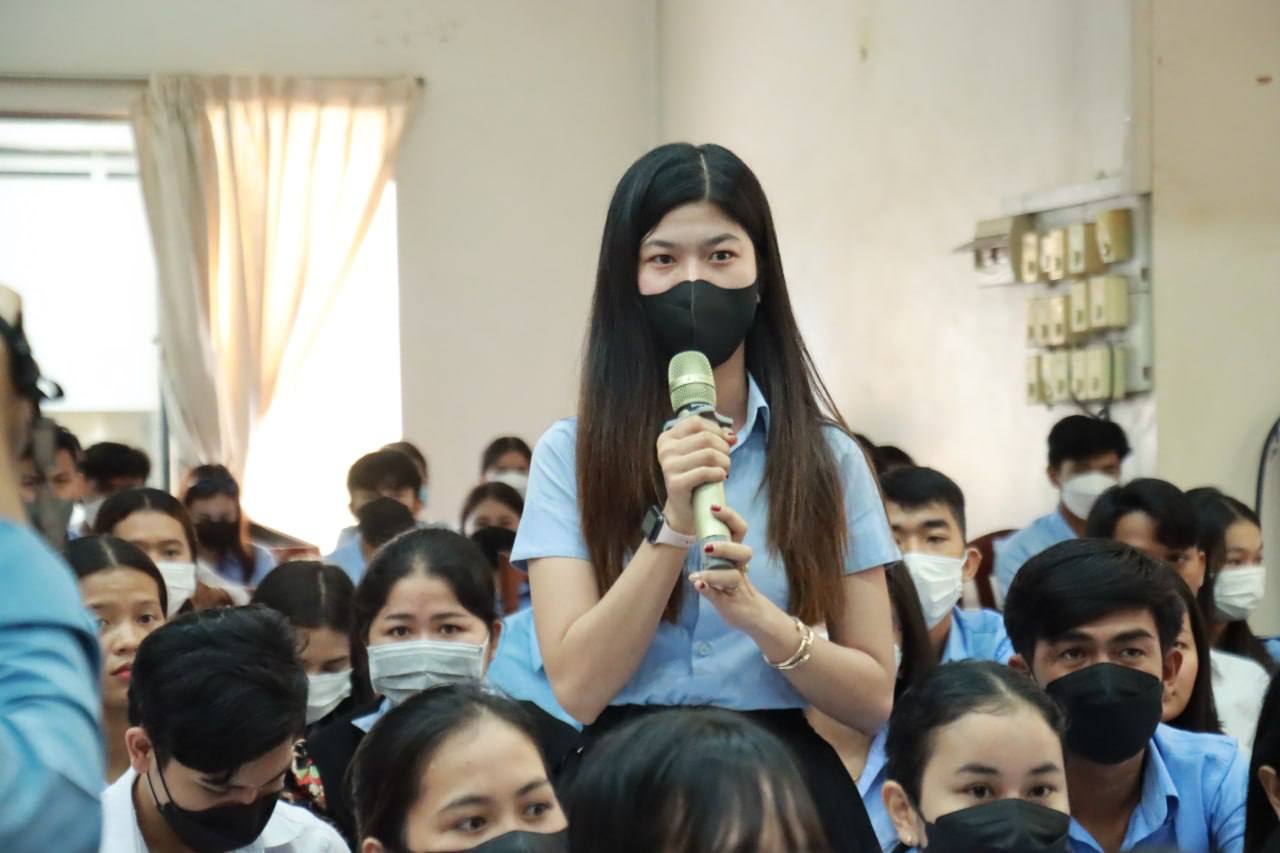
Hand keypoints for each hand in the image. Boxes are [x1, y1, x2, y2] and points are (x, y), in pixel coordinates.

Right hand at [657, 415, 735, 533]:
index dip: (716, 430)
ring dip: (724, 462)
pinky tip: (721, 478)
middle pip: (705, 438)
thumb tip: (732, 435)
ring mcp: (668, 466)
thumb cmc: (695, 476)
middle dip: (723, 448)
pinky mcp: (675, 484)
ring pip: (708, 454)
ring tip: (724, 470)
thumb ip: (715, 439)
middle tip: (725, 460)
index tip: (724, 442)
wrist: (686, 508)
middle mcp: (665, 450)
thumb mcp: (702, 452)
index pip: (697, 422)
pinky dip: (719, 474)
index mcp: (667, 437)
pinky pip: (704, 472)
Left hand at [688, 505, 772, 633]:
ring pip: (732, 576)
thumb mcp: (725, 566)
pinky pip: (720, 597)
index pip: (739, 530)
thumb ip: (714, 553)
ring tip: (697, 575)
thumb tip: (695, 533)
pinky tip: (698, 585)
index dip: (729, 517)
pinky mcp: (730, 603)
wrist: (753, 616)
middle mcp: (739, 568)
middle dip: (726, 547)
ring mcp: (736, 586)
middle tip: (707, 547)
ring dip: (715, 574)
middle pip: (742, 552)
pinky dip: (709, 591)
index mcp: (737, 555)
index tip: (713, 507)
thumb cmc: (734, 588)